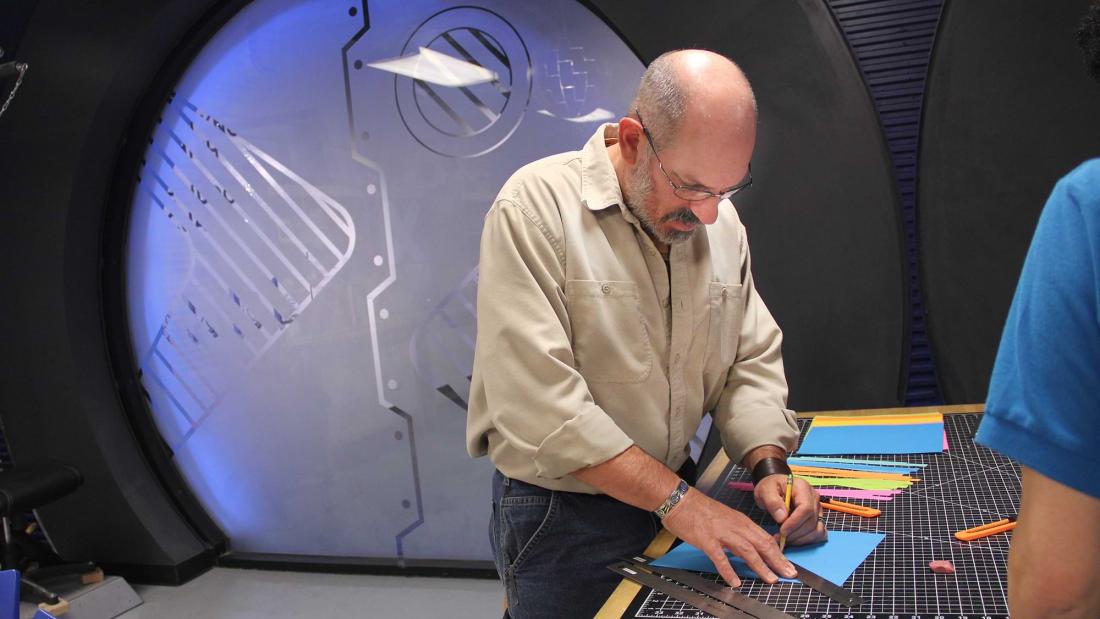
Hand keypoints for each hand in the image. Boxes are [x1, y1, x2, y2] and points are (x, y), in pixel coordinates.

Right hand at [662, 487, 796, 586]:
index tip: (788, 565)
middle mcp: (735, 526)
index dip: (779, 553)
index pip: (765, 539)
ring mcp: (721, 533)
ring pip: (747, 550)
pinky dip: (728, 570)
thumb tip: (755, 544)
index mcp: (741, 521)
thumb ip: (741, 530)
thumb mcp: (726, 516)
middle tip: (789, 574)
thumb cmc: (700, 509)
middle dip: (777, 561)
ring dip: (761, 566)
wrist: (680, 499)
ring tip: (771, 579)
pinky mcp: (706, 539)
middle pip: (761, 544)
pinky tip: (735, 581)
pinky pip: (720, 557)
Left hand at [753, 474, 826, 546]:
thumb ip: (773, 502)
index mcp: (803, 488)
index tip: (782, 531)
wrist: (774, 488)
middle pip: (811, 521)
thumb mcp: (765, 491)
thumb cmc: (770, 488)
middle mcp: (814, 498)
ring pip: (817, 530)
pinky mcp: (818, 519)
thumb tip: (782, 518)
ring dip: (801, 539)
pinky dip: (808, 540)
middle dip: (795, 534)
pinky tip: (794, 540)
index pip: (805, 508)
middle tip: (779, 538)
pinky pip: (819, 533)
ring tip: (785, 540)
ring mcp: (818, 509)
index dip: (795, 523)